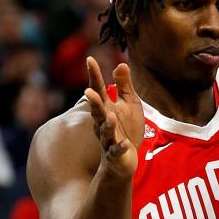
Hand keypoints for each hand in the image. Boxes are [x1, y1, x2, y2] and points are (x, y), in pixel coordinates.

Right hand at [84, 57, 143, 178]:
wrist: (125, 159)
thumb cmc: (126, 128)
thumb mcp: (129, 103)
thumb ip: (124, 85)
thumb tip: (121, 64)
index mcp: (106, 107)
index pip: (98, 89)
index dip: (94, 75)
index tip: (89, 59)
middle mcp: (104, 122)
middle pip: (97, 111)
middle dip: (94, 102)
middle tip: (89, 92)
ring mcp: (109, 138)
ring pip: (105, 131)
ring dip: (107, 124)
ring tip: (110, 116)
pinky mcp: (116, 154)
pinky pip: (117, 150)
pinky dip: (120, 147)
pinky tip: (124, 144)